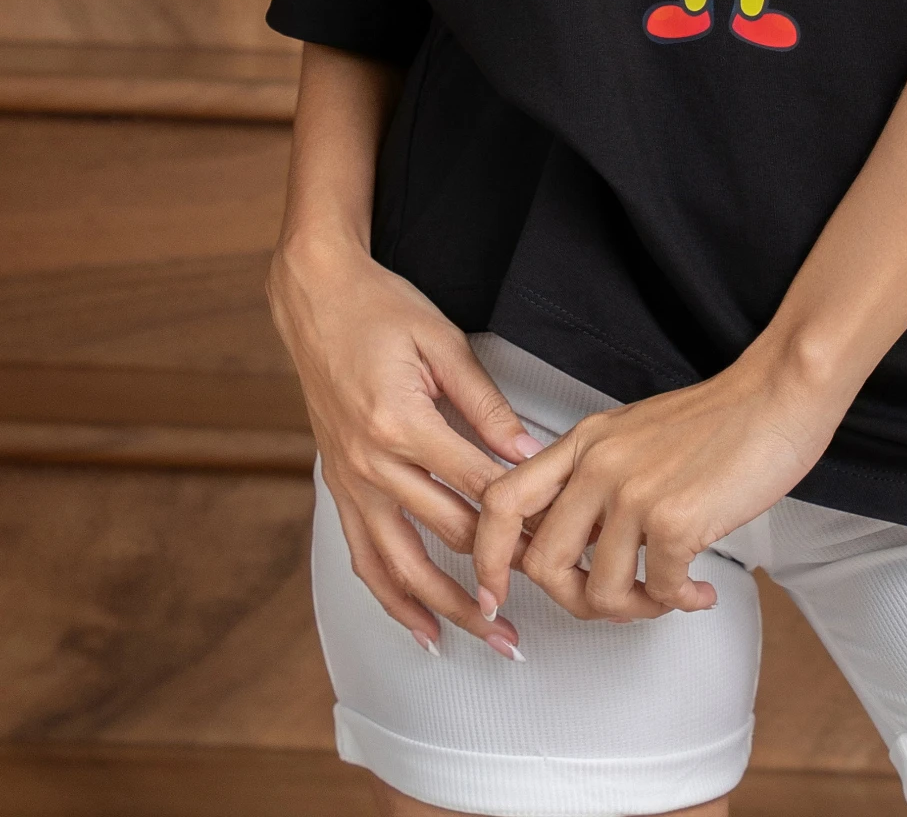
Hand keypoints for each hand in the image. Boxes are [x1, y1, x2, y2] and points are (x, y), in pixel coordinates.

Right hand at [268, 228, 534, 657]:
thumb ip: (486, 405)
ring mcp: (350, 480)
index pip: (479, 488)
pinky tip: (421, 627)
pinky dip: (392, 600)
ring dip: (447, 609)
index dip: (524, 517)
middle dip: (497, 576)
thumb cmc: (381, 309)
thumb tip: (529, 454)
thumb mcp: (443, 342)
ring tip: (490, 638)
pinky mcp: (339, 486)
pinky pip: (364, 558)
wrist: (315, 298)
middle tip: (544, 604)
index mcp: (402, 423)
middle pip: (447, 537)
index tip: (560, 539)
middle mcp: (371, 463)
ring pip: (400, 566)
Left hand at [472, 343, 841, 625]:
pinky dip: (680, 602)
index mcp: (584, 442)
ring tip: (668, 594)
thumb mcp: (636, 435)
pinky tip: (700, 589)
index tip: (497, 595)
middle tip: (617, 601)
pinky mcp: (675, 519)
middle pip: (544, 565)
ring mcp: (634, 492)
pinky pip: (658, 591)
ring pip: (599, 592)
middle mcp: (598, 465)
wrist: (779, 392)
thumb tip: (579, 545)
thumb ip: (598, 478)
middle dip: (576, 602)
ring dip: (636, 610)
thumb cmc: (721, 417)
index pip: (502, 501)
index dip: (488, 558)